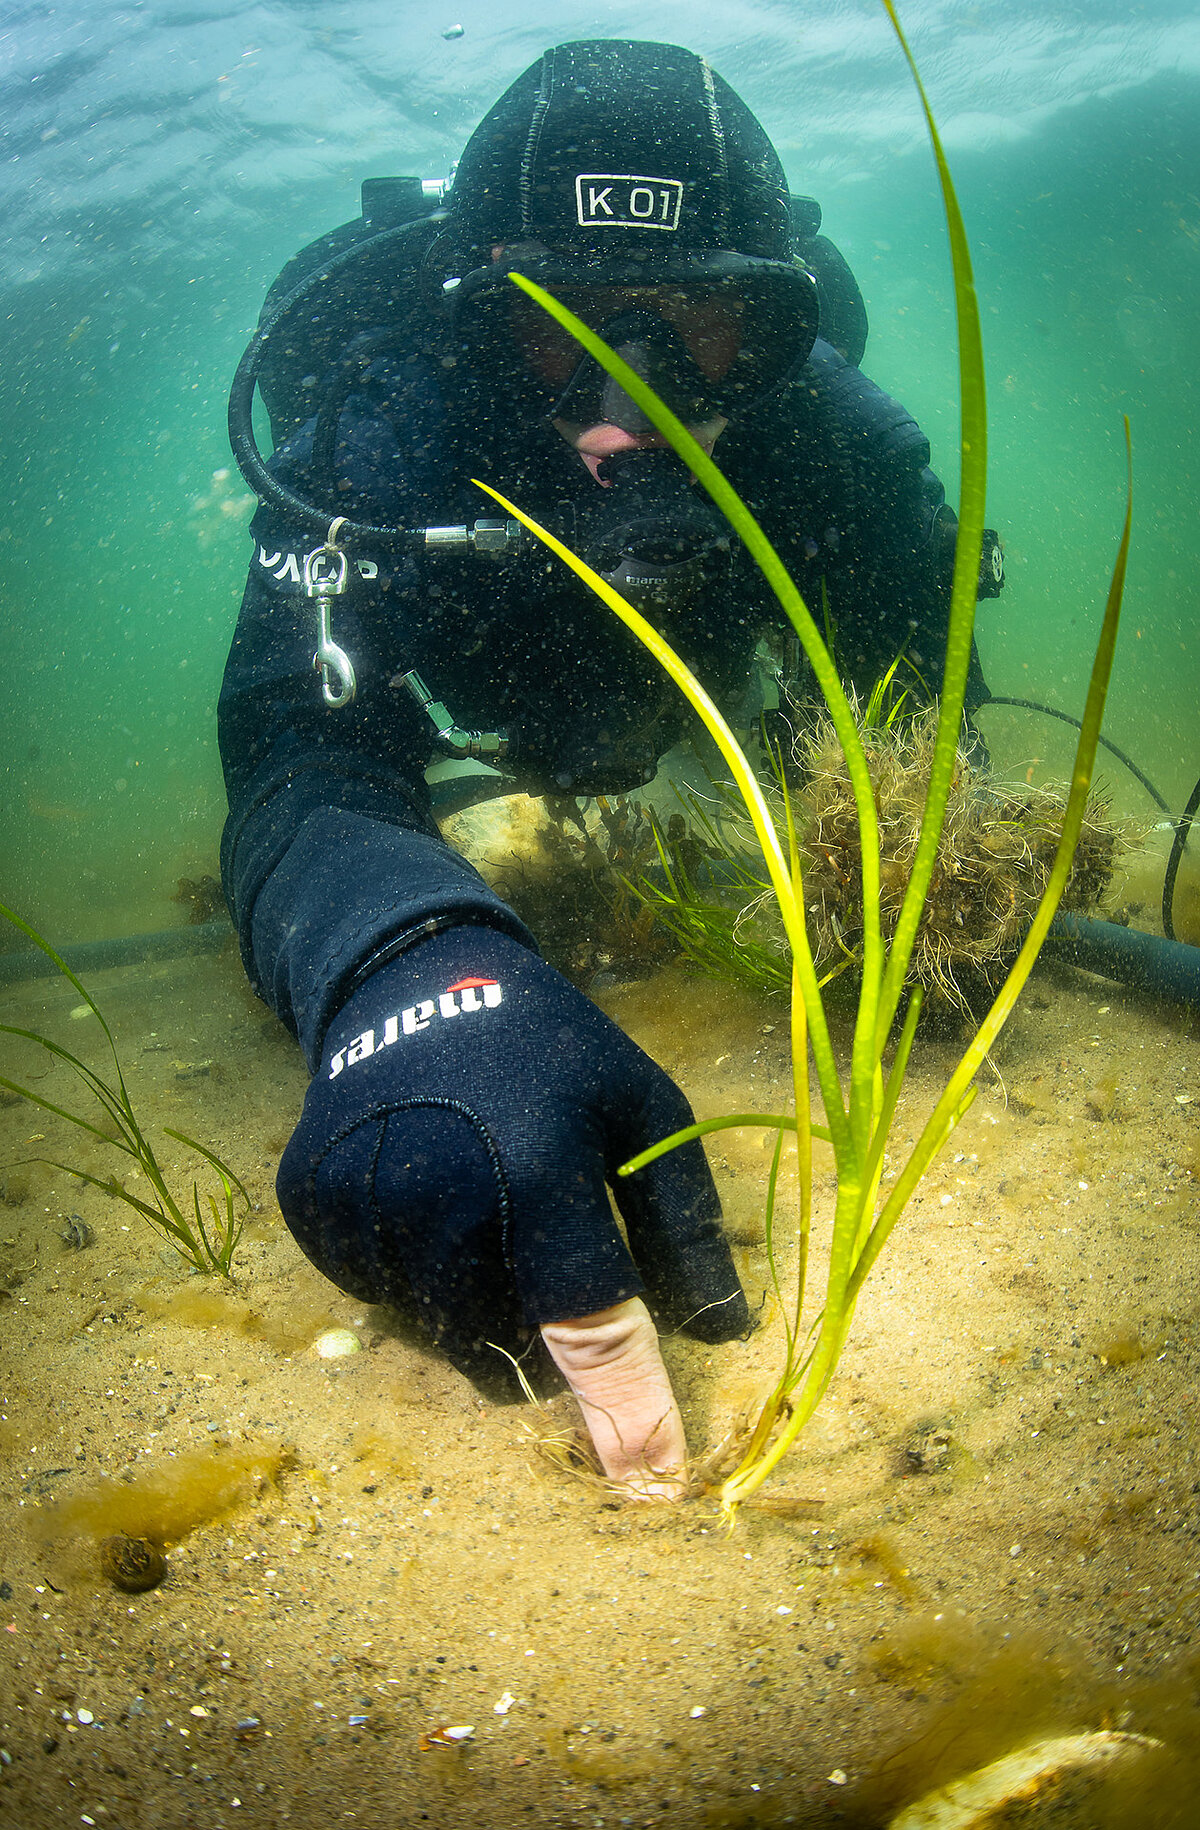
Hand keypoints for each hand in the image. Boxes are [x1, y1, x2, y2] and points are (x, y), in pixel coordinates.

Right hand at [277, 925, 748, 1492]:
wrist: (410, 981)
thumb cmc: (550, 1050)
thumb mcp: (642, 1107)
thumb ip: (681, 1223)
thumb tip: (725, 1332)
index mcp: (537, 1166)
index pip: (588, 1320)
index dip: (625, 1407)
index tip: (652, 1486)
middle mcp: (438, 1197)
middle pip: (507, 1349)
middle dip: (547, 1338)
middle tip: (552, 1249)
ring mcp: (361, 1207)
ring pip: (441, 1332)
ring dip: (481, 1306)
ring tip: (487, 1203)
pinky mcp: (311, 1213)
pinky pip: (380, 1297)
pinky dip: (417, 1276)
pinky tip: (430, 1196)